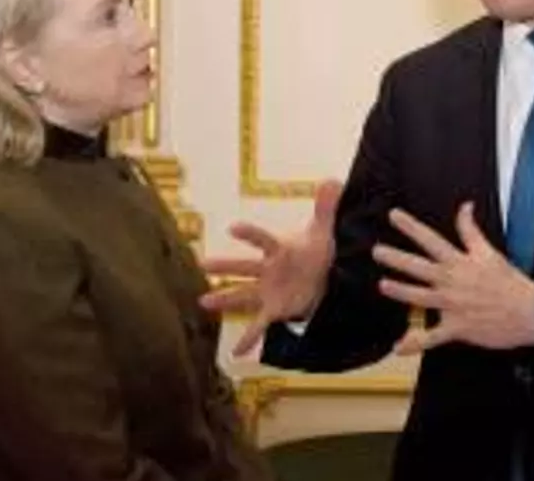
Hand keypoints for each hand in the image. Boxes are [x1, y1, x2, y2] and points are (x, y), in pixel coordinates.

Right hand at [199, 180, 342, 356]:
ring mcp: (267, 291)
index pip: (263, 239)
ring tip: (203, 302)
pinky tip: (237, 353)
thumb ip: (325, 208)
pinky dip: (247, 339)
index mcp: (279, 250)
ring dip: (224, 299)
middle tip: (202, 262)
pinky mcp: (273, 310)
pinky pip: (258, 325)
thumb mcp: (324, 232)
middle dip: (224, 264)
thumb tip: (332, 180)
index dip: (249, 233)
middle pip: (243, 266)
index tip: (233, 228)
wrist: (321, 276)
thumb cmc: (317, 251)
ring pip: (241, 294)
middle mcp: (267, 270)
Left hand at [373, 202, 533, 354]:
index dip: (410, 226)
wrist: (531, 312)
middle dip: (396, 258)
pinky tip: (398, 348)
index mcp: (459, 262)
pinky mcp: (457, 328)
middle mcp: (452, 282)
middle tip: (376, 250)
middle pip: (419, 266)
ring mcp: (453, 305)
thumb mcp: (489, 252)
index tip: (393, 215)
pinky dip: (415, 343)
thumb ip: (471, 231)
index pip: (430, 240)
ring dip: (400, 291)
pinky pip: (433, 337)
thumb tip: (464, 206)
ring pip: (420, 297)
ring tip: (383, 285)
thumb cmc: (510, 282)